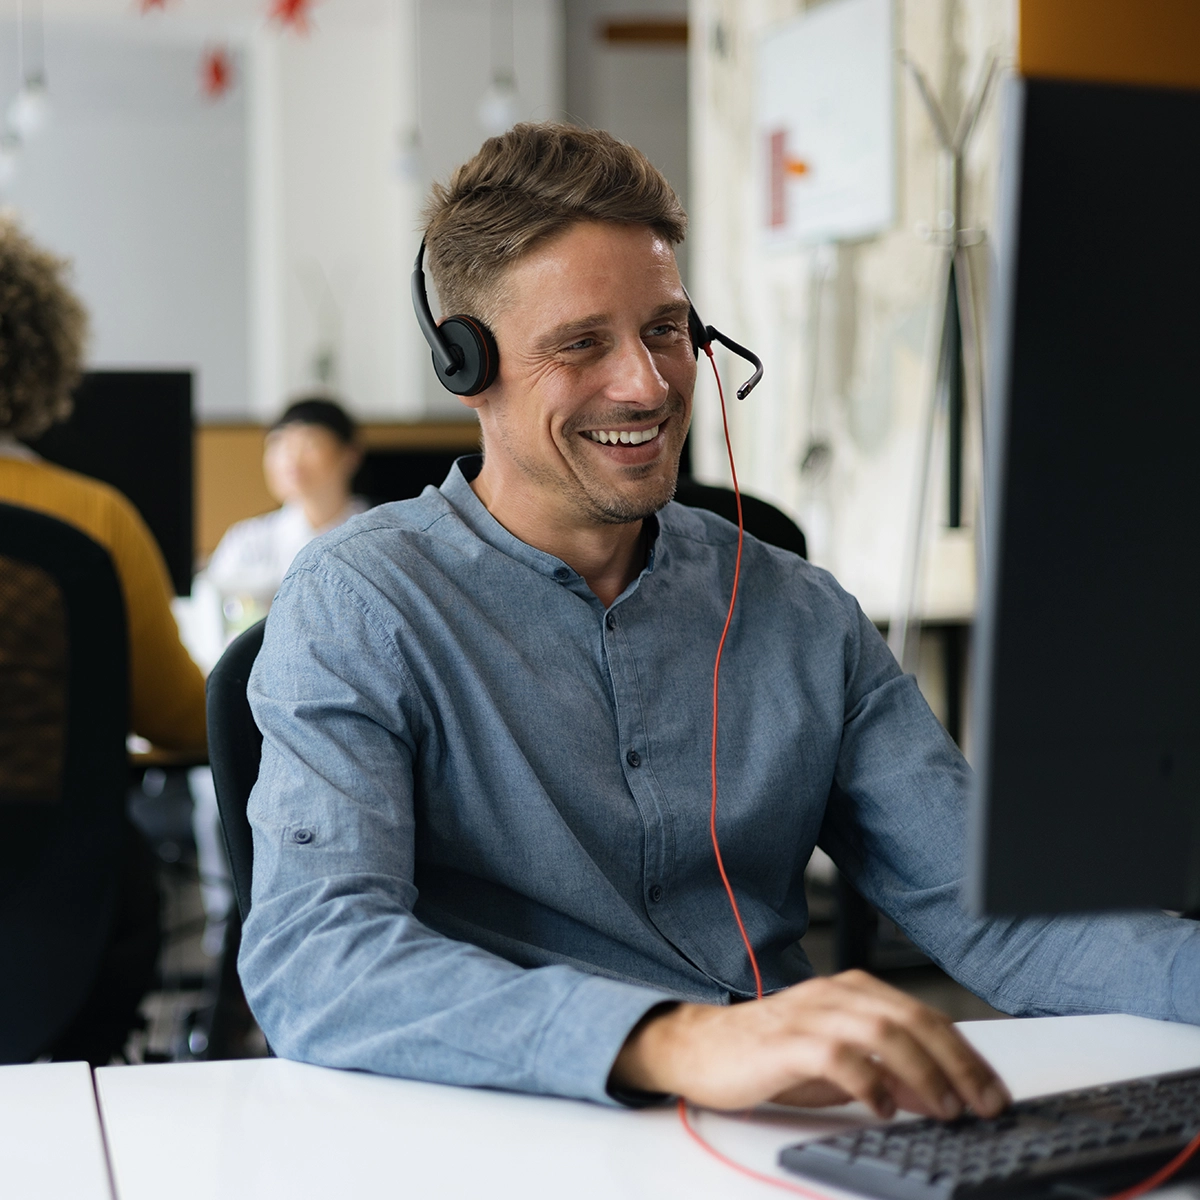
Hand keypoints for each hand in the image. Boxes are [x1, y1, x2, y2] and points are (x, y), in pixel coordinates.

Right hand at [610, 970, 1010, 1118]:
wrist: (702, 1049)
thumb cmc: (770, 1055)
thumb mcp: (840, 1067)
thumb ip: (888, 1074)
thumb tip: (939, 1096)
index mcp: (853, 992)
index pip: (924, 1016)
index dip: (966, 1054)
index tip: (994, 1091)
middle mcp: (836, 994)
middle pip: (912, 1019)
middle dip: (957, 1063)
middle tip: (984, 1104)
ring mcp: (809, 1014)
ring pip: (882, 1031)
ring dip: (923, 1072)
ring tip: (945, 1108)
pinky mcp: (784, 1042)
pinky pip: (837, 1055)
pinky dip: (869, 1080)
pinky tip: (883, 1107)